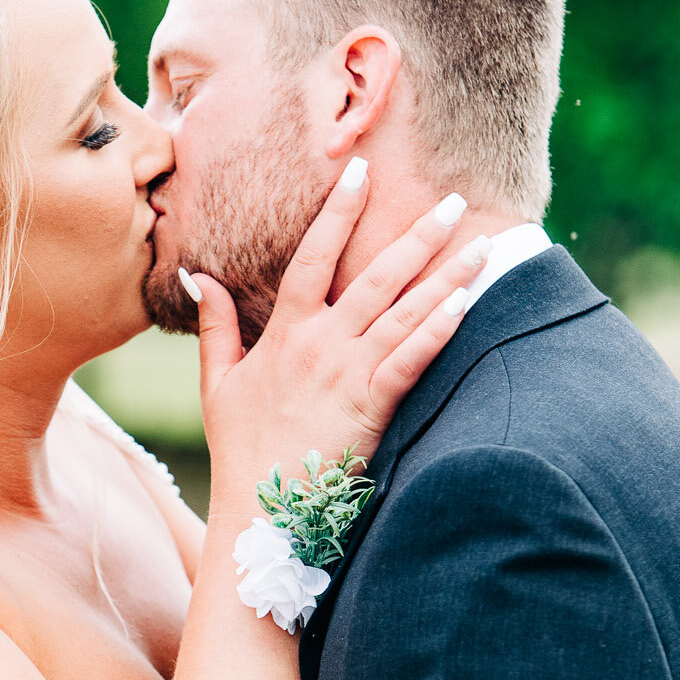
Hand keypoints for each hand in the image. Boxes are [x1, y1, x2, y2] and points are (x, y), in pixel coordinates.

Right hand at [193, 164, 489, 496]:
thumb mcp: (217, 382)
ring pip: (404, 311)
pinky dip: (438, 329)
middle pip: (376, 275)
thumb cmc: (241, 449)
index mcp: (285, 333)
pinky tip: (465, 302)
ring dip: (447, 275)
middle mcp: (320, 344)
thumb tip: (197, 276)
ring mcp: (347, 373)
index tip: (360, 171)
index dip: (338, 211)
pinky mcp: (371, 405)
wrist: (260, 507)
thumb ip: (214, 325)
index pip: (313, 255)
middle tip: (453, 200)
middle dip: (419, 234)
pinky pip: (411, 358)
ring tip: (482, 245)